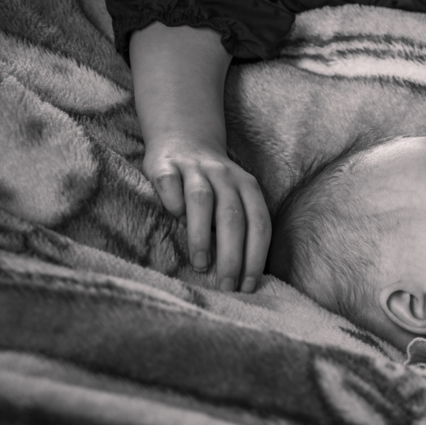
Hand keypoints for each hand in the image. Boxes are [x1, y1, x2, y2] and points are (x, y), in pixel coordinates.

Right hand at [146, 135, 270, 292]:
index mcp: (248, 186)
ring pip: (202, 201)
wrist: (184, 138)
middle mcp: (224, 176)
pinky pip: (170, 184)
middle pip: (233, 217)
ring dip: (201, 236)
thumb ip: (241, 226)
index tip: (248, 287)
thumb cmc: (212, 184)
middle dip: (232, 256)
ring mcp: (194, 168)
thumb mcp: (235, 198)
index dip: (256, 256)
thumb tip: (242, 275)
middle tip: (227, 286)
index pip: (259, 223)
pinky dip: (172, 203)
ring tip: (201, 266)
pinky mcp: (166, 164)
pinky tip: (174, 219)